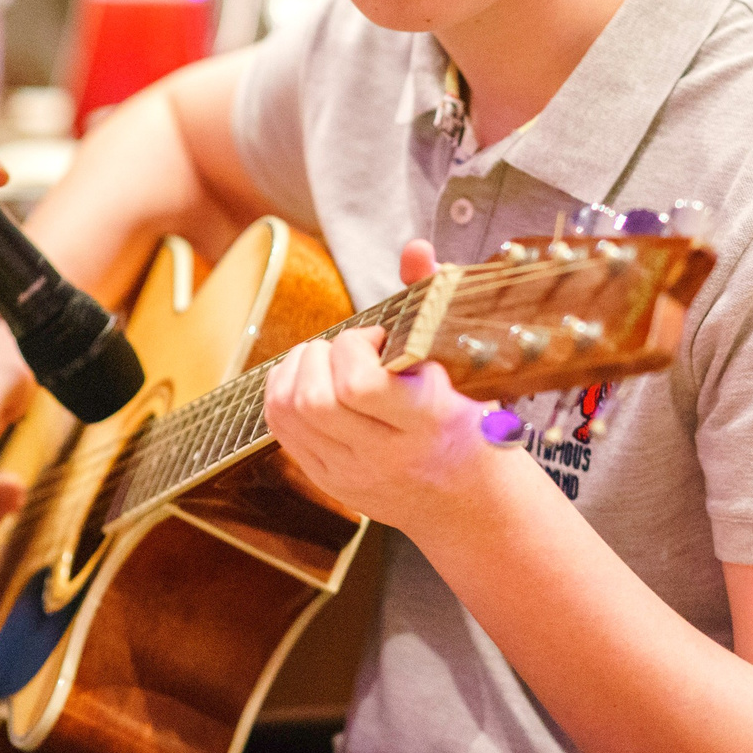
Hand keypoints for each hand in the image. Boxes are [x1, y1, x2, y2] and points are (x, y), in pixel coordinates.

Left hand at [264, 241, 494, 529]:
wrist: (471, 505)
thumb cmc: (473, 425)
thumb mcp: (468, 367)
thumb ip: (434, 301)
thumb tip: (414, 247)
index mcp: (427, 424)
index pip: (359, 386)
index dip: (356, 346)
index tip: (380, 339)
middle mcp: (384, 455)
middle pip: (316, 400)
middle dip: (321, 354)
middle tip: (349, 348)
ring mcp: (350, 473)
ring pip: (289, 412)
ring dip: (297, 369)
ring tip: (329, 360)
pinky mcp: (328, 480)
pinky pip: (280, 429)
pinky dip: (284, 391)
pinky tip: (312, 380)